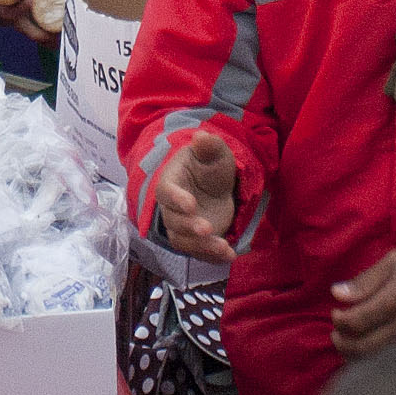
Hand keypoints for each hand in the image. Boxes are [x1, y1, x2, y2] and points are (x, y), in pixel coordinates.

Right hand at [152, 132, 241, 263]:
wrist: (214, 188)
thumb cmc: (210, 167)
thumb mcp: (215, 153)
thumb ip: (210, 146)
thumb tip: (202, 137)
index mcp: (171, 181)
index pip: (166, 192)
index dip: (176, 199)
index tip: (191, 204)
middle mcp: (172, 208)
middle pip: (173, 221)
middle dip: (189, 227)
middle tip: (208, 228)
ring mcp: (182, 227)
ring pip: (183, 241)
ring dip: (201, 247)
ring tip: (224, 248)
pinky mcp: (194, 241)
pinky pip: (198, 253)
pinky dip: (211, 257)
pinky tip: (229, 256)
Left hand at [329, 244, 395, 356]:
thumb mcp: (395, 261)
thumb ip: (365, 280)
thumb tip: (336, 293)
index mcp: (393, 301)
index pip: (354, 322)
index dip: (338, 321)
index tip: (337, 312)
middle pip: (362, 348)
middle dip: (342, 343)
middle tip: (337, 334)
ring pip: (378, 360)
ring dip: (357, 356)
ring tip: (350, 344)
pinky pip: (395, 362)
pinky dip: (378, 361)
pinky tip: (372, 351)